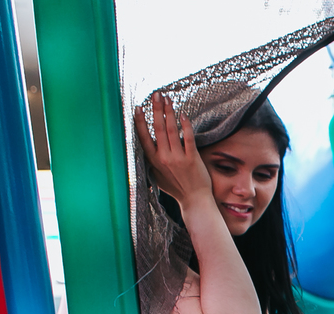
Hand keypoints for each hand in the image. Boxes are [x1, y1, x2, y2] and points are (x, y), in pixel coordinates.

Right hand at [133, 92, 212, 206]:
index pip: (144, 137)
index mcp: (154, 161)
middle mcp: (164, 158)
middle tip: (156, 94)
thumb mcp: (158, 176)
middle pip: (158, 129)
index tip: (139, 107)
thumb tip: (145, 150)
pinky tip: (183, 115)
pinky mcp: (192, 159)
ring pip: (172, 131)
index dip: (140, 121)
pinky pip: (188, 138)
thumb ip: (152, 162)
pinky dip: (185, 126)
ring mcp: (178, 158)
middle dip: (156, 109)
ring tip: (168, 99)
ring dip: (169, 113)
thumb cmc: (176, 188)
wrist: (194, 200)